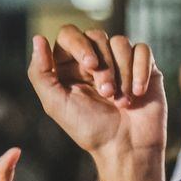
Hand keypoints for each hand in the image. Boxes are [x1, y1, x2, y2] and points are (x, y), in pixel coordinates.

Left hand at [28, 26, 166, 165]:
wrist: (126, 146)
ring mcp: (119, 61)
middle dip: (104, 65)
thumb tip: (38, 38)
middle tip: (107, 93)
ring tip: (123, 101)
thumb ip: (40, 73)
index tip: (90, 65)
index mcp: (69, 66)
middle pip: (97, 35)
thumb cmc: (89, 129)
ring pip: (121, 42)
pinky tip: (138, 93)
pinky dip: (140, 70)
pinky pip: (143, 50)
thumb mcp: (55, 104)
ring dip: (123, 72)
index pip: (69, 34)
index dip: (79, 44)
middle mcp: (94, 59)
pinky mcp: (143, 66)